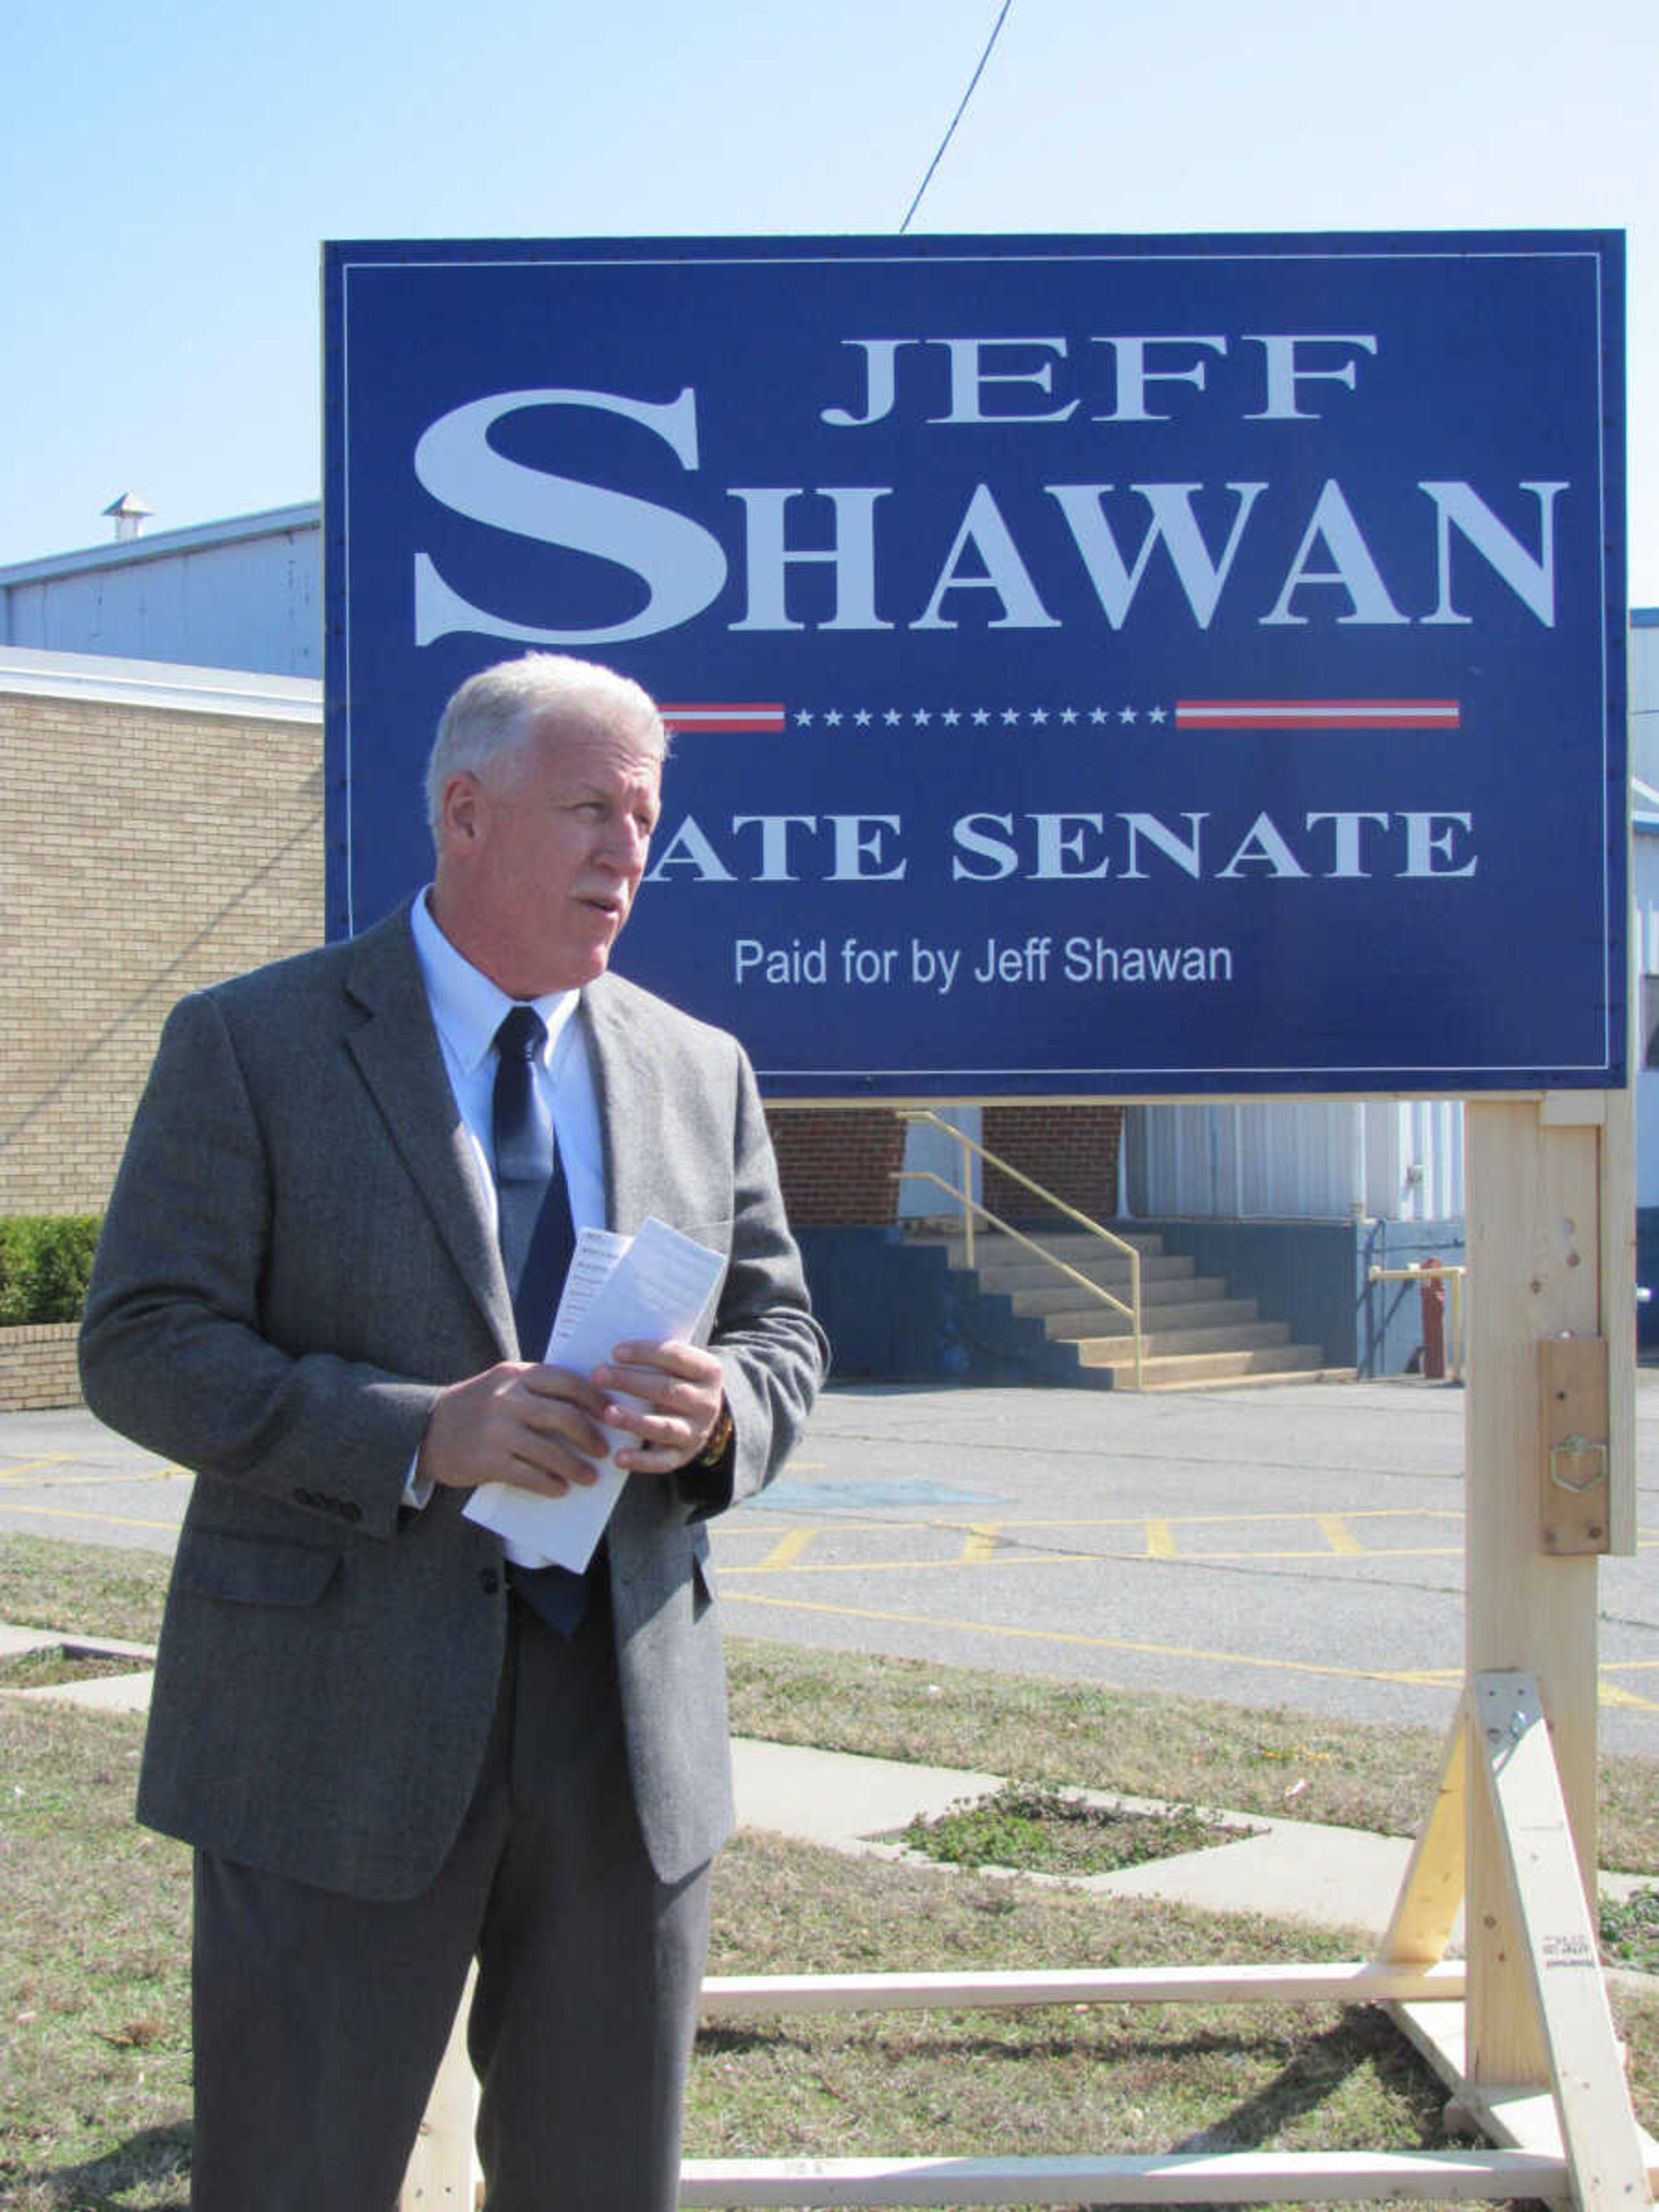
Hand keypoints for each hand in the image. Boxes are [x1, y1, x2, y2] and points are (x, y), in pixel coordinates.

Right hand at [417, 1362, 610, 1496]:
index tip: (612, 1413)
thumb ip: (537, 1391)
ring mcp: (495, 1430)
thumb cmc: (476, 1408)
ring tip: (589, 1477)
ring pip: (549, 1450)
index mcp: (516, 1375)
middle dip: (590, 1435)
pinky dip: (548, 1484)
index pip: (567, 1381)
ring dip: (575, 1467)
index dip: (595, 1398)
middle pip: (563, 1416)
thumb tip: (589, 1411)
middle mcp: (506, 1398)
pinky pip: (527, 1475)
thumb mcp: (503, 1387)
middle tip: (604, 1450)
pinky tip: (560, 1490)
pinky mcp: (485, 1460)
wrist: (424, 1430)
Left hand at [591, 1340, 727, 1475]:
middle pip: (667, 1390)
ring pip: (664, 1426)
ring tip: (608, 1414)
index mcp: (708, 1371)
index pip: (676, 1357)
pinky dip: (640, 1460)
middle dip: (630, 1382)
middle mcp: (707, 1402)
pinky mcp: (683, 1455)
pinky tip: (618, 1457)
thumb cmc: (676, 1380)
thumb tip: (613, 1350)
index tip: (615, 1352)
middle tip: (598, 1375)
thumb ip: (655, 1357)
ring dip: (634, 1420)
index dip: (646, 1353)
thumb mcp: (677, 1365)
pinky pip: (662, 1461)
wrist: (701, 1416)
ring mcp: (697, 1431)